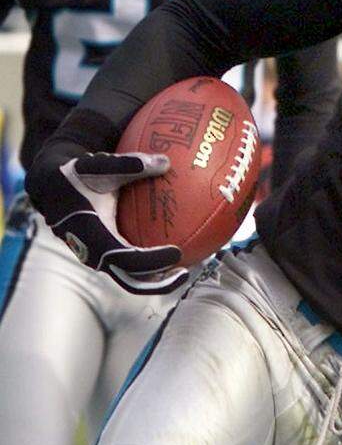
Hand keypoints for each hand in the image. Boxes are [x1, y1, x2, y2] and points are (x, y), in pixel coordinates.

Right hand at [26, 151, 187, 293]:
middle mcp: (94, 253)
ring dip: (156, 279)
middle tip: (185, 273)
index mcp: (91, 235)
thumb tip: (165, 162)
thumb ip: (128, 164)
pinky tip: (175, 257)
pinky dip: (151, 267)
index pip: (123, 258)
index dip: (151, 261)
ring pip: (130, 278)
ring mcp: (99, 257)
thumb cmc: (78, 175)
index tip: (176, 253)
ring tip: (185, 272)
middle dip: (157, 282)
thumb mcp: (98, 166)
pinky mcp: (106, 253)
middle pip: (129, 279)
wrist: (53, 186)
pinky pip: (130, 267)